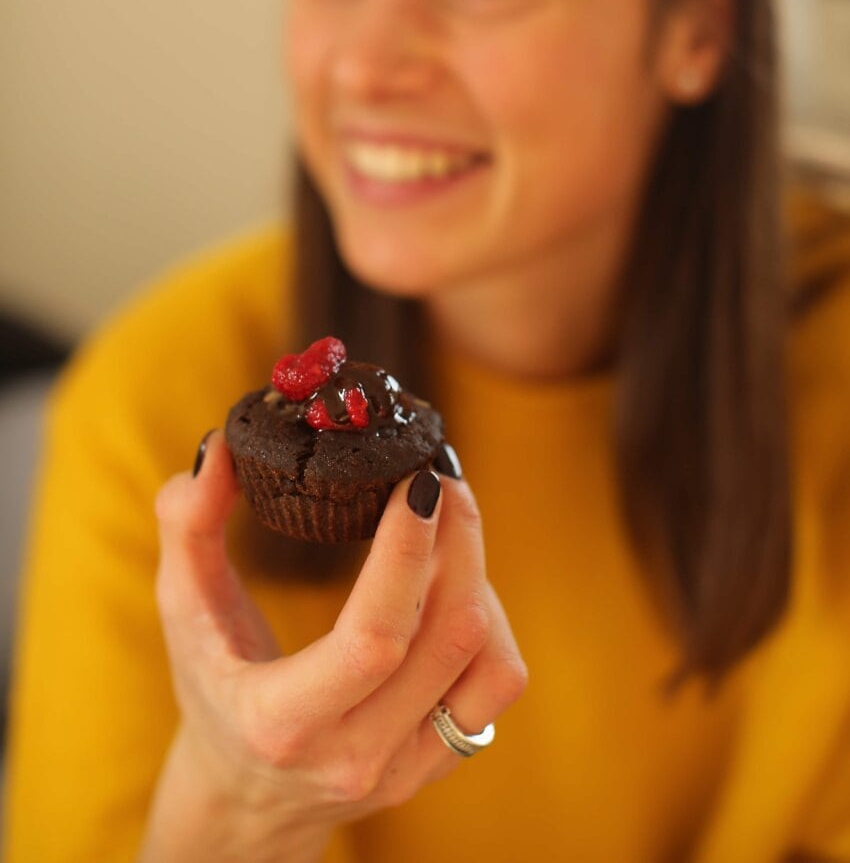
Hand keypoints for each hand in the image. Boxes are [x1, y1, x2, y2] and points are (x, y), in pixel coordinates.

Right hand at [140, 431, 526, 862]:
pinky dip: (491, 620)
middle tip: (440, 476)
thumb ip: (187, 527)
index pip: (373, 638)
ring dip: (479, 576)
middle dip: (458, 540)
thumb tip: (219, 448)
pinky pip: (496, 683)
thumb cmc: (211, 688)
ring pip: (487, 660)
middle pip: (448, 636)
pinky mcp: (438, 763)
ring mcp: (405, 766)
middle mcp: (354, 753)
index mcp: (283, 720)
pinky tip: (459, 582)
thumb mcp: (183, 610)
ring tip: (448, 525)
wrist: (244, 798)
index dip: (407, 552)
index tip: (418, 481)